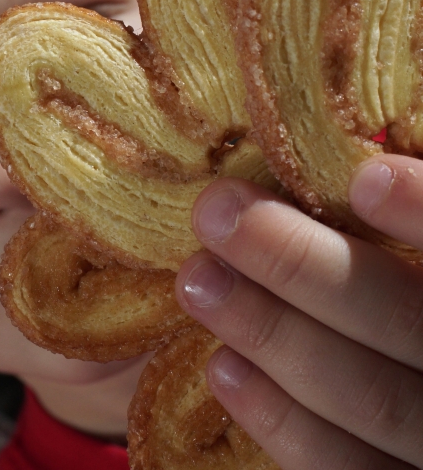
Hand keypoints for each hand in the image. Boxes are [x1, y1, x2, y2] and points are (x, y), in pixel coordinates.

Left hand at [178, 155, 422, 468]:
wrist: (396, 379)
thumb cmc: (394, 288)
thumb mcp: (403, 254)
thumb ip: (394, 219)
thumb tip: (349, 158)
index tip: (364, 176)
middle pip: (411, 325)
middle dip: (305, 268)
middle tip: (216, 212)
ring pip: (374, 400)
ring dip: (272, 333)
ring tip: (197, 279)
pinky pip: (343, 466)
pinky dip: (282, 419)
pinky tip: (222, 366)